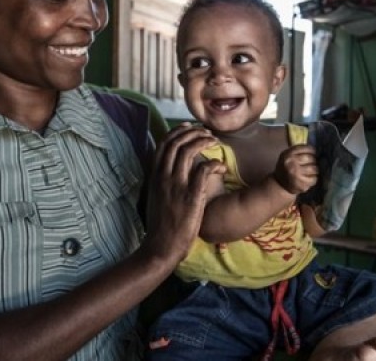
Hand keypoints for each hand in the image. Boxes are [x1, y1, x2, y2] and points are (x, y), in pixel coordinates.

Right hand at [143, 123, 225, 262]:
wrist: (161, 247)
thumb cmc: (160, 225)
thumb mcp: (154, 198)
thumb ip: (160, 182)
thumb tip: (167, 171)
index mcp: (154, 176)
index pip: (163, 144)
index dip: (177, 132)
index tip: (189, 128)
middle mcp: (163, 177)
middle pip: (176, 142)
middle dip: (193, 133)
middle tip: (206, 133)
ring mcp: (176, 185)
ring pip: (188, 150)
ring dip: (204, 142)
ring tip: (215, 142)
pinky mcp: (191, 196)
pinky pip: (204, 170)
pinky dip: (214, 164)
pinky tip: (221, 168)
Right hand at [272, 144, 317, 194]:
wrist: (279, 184)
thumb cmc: (286, 168)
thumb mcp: (287, 156)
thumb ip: (298, 151)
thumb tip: (316, 149)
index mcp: (287, 154)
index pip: (306, 148)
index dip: (312, 151)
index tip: (313, 153)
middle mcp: (291, 163)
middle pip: (311, 158)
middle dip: (313, 161)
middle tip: (311, 164)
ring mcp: (296, 174)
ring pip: (314, 168)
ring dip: (314, 170)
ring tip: (310, 171)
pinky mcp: (301, 183)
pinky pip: (314, 178)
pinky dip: (313, 178)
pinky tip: (309, 178)